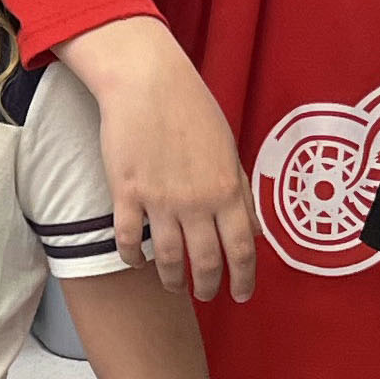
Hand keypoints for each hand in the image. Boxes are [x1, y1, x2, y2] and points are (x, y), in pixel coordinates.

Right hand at [69, 19, 255, 301]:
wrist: (148, 83)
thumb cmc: (191, 109)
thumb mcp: (228, 149)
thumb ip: (241, 191)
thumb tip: (253, 230)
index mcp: (228, 190)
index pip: (242, 249)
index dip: (243, 279)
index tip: (240, 295)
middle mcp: (197, 202)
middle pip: (206, 262)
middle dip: (208, 286)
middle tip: (206, 295)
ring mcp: (160, 200)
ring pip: (168, 258)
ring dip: (172, 279)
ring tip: (173, 285)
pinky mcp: (126, 193)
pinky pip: (129, 239)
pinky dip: (132, 258)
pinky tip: (136, 262)